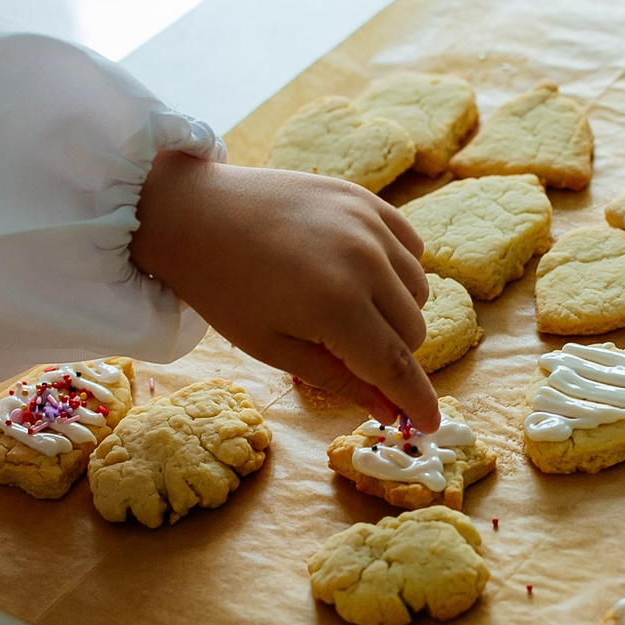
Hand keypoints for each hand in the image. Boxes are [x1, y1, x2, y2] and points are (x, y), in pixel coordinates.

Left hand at [129, 151, 438, 428]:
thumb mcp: (274, 348)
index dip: (416, 400)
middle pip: (413, 331)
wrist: (195, 213)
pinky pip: (411, 248)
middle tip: (353, 353)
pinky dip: (397, 270)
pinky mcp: (367, 200)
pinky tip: (361, 274)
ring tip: (349, 309)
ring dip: (396, 312)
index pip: (395, 366)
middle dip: (392, 355)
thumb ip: (338, 379)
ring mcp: (369, 225)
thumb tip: (387, 410)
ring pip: (417, 291)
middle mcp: (365, 262)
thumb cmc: (224, 288)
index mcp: (336, 307)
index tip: (429, 424)